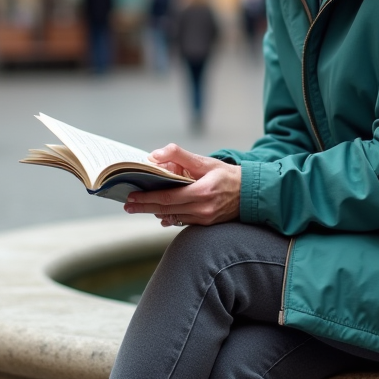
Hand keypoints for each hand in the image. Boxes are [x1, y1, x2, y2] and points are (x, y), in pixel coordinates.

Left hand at [124, 144, 240, 226]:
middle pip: (166, 209)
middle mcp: (202, 208)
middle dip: (145, 207)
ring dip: (155, 212)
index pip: (168, 197)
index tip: (132, 197)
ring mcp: (204, 218)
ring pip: (173, 217)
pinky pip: (182, 222)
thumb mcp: (204, 160)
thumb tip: (154, 156)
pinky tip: (159, 214)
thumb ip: (179, 155)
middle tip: (128, 206)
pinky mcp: (206, 223)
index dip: (147, 198)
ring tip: (139, 207)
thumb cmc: (226, 174)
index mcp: (202, 192)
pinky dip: (169, 217)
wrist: (250, 192)